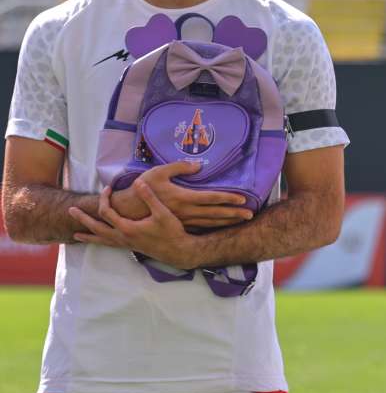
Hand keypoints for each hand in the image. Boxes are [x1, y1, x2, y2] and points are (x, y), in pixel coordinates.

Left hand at [69, 183, 198, 269]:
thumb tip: (138, 182)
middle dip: (83, 219)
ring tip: (75, 235)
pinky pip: (108, 245)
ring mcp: (125, 244)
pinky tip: (98, 242)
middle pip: (96, 227)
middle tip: (71, 210)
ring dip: (87, 236)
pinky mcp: (129, 247)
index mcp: (127, 228)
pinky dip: (99, 242)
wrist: (177, 251)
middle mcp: (122, 237)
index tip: (108, 187)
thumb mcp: (162, 212)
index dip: (105, 198)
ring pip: (100, 240)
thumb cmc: (171, 231)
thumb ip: (149, 197)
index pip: (107, 212)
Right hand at [110, 160, 253, 228]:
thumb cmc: (143, 188)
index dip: (227, 198)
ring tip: (242, 221)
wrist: (127, 210)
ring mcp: (183, 220)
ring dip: (227, 222)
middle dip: (233, 214)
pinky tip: (223, 227)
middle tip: (250, 215)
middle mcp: (186, 211)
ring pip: (209, 222)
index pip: (210, 198)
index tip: (242, 199)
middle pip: (214, 213)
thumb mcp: (158, 172)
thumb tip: (199, 165)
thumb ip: (179, 167)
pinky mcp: (180, 224)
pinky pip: (200, 227)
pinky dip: (214, 227)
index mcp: (182, 197)